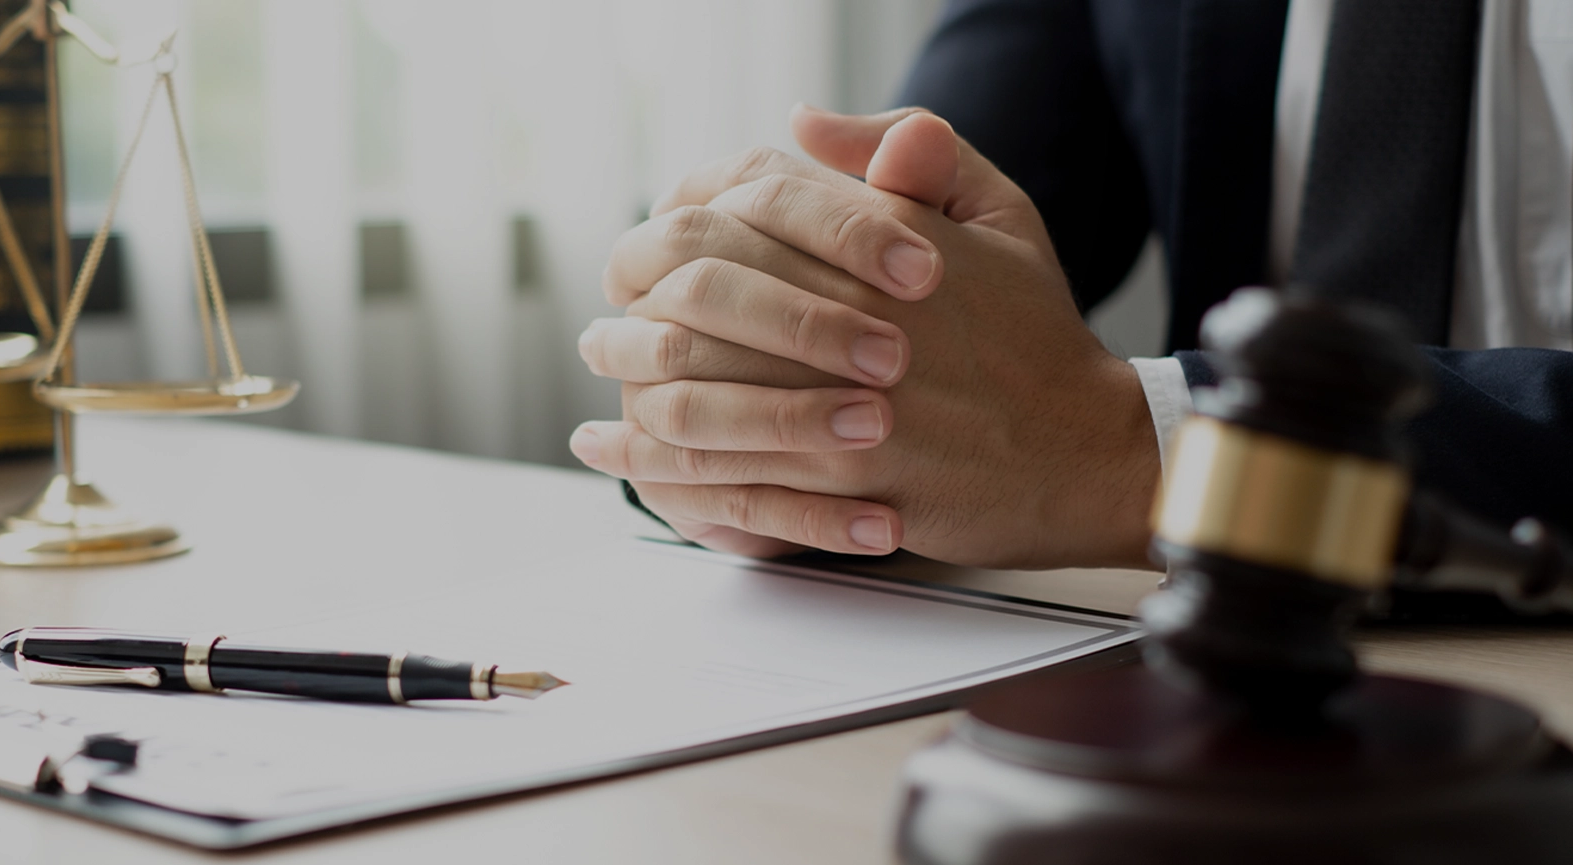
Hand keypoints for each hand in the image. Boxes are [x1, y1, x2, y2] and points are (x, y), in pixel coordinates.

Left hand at [573, 107, 1159, 568]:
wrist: (1088, 449)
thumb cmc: (1037, 333)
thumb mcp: (997, 212)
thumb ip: (910, 150)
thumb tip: (802, 121)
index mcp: (884, 243)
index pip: (742, 213)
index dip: (674, 232)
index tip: (645, 250)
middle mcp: (858, 318)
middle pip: (699, 300)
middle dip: (636, 312)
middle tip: (604, 329)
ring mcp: (850, 404)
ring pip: (700, 390)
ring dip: (632, 385)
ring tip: (602, 383)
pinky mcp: (851, 480)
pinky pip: (727, 472)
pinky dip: (660, 465)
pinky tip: (620, 456)